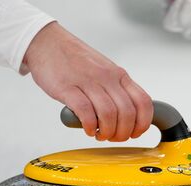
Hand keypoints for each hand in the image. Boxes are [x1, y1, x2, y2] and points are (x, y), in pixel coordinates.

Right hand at [23, 22, 152, 140]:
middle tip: (114, 137)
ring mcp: (88, 81)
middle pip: (127, 113)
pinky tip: (89, 129)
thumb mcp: (105, 71)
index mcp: (119, 75)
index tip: (135, 133)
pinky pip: (86, 112)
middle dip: (123, 133)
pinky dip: (90, 126)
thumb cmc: (76, 61)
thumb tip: (129, 117)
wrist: (47, 43)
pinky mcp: (67, 87)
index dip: (143, 123)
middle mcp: (107, 77)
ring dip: (107, 132)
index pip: (143, 102)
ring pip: (109, 114)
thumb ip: (117, 90)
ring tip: (100, 135)